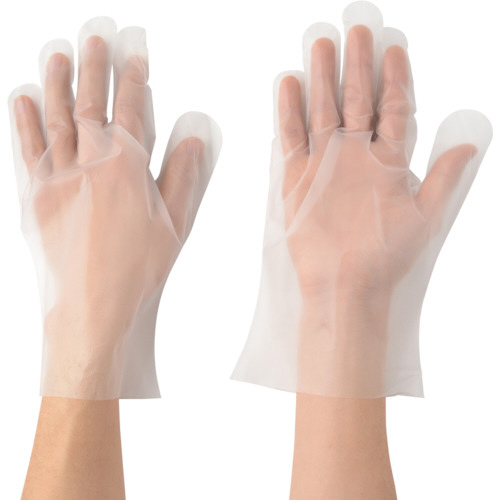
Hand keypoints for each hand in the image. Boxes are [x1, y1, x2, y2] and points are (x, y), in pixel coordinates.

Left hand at [9, 18, 220, 398]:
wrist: (91, 308)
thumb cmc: (137, 270)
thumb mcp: (174, 224)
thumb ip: (183, 176)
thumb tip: (191, 138)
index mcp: (126, 168)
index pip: (130, 111)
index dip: (133, 80)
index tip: (134, 54)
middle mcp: (87, 163)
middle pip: (91, 104)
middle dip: (94, 66)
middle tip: (94, 35)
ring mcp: (56, 177)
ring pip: (57, 118)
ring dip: (58, 83)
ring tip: (58, 54)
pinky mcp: (34, 196)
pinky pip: (27, 148)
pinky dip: (24, 121)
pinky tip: (23, 98)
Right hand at [232, 2, 490, 397]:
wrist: (344, 284)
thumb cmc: (385, 255)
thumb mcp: (425, 216)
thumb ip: (443, 177)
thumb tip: (470, 144)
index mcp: (387, 162)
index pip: (393, 110)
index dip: (397, 80)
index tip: (396, 48)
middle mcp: (355, 157)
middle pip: (357, 101)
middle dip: (358, 66)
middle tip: (356, 31)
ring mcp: (324, 164)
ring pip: (322, 111)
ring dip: (321, 80)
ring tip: (320, 46)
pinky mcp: (296, 178)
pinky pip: (291, 138)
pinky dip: (288, 112)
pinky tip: (287, 84)